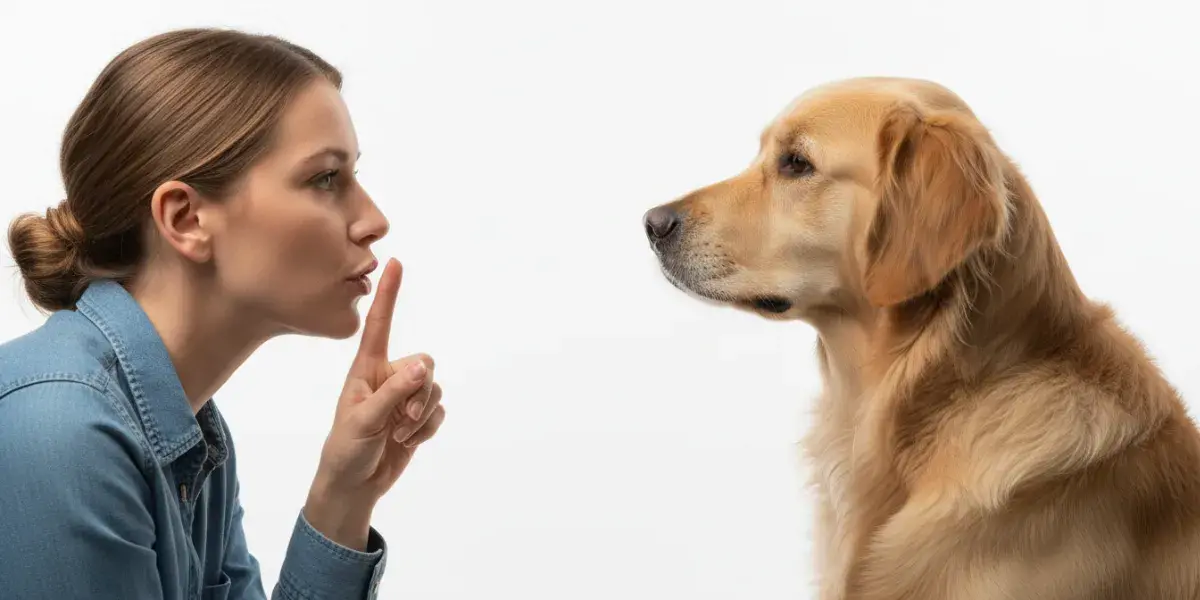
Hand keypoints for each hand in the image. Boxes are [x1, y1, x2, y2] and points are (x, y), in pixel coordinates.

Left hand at [303, 258, 445, 549]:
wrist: (353, 486)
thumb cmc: (346, 449)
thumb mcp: (364, 420)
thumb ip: (394, 392)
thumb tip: (424, 367)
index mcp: (366, 368)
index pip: (380, 324)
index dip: (388, 293)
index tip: (393, 262)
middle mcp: (388, 376)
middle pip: (424, 363)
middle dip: (420, 392)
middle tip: (402, 419)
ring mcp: (405, 396)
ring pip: (434, 389)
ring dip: (422, 415)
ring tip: (399, 434)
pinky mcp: (418, 417)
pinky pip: (439, 411)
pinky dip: (427, 429)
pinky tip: (408, 442)